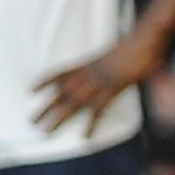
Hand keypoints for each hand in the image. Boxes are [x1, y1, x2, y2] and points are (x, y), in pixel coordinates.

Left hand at [33, 28, 166, 137]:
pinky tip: (84, 136)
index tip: (30, 90)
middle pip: (61, 93)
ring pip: (73, 102)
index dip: (44, 81)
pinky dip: (91, 123)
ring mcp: (99, 81)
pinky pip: (99, 108)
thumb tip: (107, 70)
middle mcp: (88, 73)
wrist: (145, 39)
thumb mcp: (115, 54)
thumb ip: (107, 63)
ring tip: (45, 131)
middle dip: (45, 107)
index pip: (60, 73)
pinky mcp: (113, 89)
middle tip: (31, 121)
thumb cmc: (134, 45)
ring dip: (58, 118)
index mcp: (88, 63)